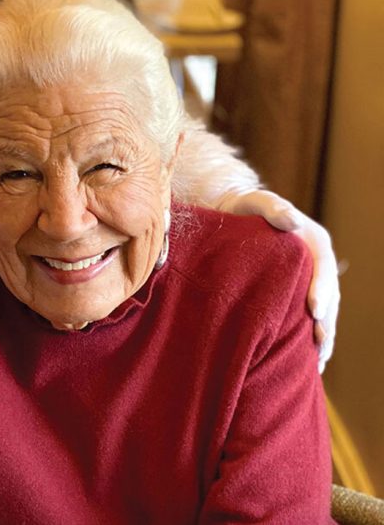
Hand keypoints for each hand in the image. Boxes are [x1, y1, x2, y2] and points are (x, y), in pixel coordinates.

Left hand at [217, 189, 339, 371]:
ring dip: (323, 335)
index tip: (314, 312)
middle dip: (326, 321)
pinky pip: (308, 317)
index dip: (321, 290)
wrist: (233, 215)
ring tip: (318, 360)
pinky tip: (308, 359)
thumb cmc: (242, 208)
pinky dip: (310, 337)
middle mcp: (316, 263)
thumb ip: (272, 207)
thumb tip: (293, 220)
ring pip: (324, 311)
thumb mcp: (255, 202)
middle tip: (319, 344)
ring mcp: (309, 280)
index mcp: (313, 242)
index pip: (322, 268)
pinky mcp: (297, 293)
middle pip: (329, 296)